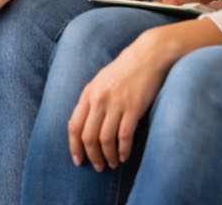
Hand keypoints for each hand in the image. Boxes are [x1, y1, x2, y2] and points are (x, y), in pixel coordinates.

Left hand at [67, 19, 221, 170]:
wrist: (148, 55)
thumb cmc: (124, 70)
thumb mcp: (101, 82)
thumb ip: (91, 101)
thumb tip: (83, 126)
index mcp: (88, 93)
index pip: (74, 126)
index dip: (74, 147)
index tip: (78, 160)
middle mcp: (99, 99)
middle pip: (88, 136)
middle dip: (92, 156)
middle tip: (98, 167)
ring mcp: (116, 103)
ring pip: (105, 139)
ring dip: (108, 156)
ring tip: (112, 165)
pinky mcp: (133, 107)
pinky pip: (124, 136)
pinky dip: (122, 150)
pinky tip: (124, 157)